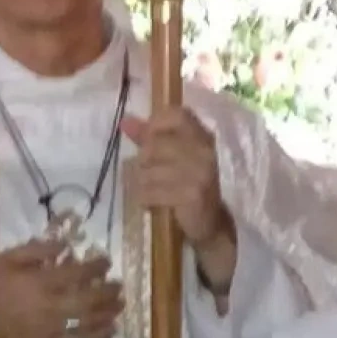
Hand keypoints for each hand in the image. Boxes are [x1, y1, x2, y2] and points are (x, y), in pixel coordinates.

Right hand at [0, 239, 124, 337]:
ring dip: (109, 313)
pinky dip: (97, 337)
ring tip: (121, 305)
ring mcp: (51, 328)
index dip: (97, 266)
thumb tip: (65, 243)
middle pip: (90, 298)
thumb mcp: (7, 259)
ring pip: (89, 321)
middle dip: (109, 290)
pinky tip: (110, 331)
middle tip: (119, 285)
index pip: (79, 272)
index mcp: (41, 282)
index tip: (107, 261)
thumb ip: (37, 250)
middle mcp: (51, 305)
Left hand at [122, 109, 230, 245]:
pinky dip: (144, 198)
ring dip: (142, 183)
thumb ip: (150, 137)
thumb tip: (124, 121)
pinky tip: (150, 202)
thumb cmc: (189, 185)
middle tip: (147, 173)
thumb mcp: (175, 157)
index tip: (146, 138)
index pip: (178, 115)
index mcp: (202, 137)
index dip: (155, 123)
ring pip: (149, 171)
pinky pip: (151, 192)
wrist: (212, 223)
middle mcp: (203, 151)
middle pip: (155, 145)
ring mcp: (199, 173)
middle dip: (143, 161)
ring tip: (149, 190)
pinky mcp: (191, 195)